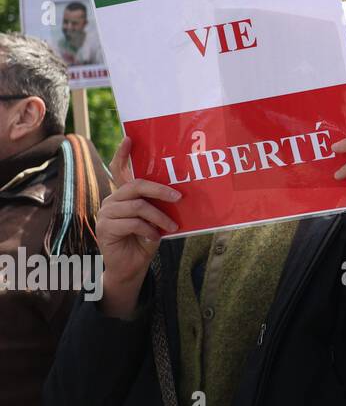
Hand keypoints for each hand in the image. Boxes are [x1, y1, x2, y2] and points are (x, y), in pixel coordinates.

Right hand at [97, 137, 180, 317]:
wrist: (132, 266)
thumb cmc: (147, 238)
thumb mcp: (156, 218)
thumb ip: (159, 204)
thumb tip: (181, 191)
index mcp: (124, 194)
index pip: (119, 169)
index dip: (123, 154)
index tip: (130, 138)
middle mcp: (112, 200)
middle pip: (135, 186)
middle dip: (160, 190)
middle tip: (179, 196)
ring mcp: (106, 214)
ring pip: (137, 207)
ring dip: (159, 217)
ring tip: (172, 226)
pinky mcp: (104, 229)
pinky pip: (132, 223)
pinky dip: (148, 230)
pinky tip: (155, 237)